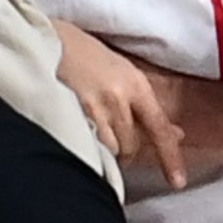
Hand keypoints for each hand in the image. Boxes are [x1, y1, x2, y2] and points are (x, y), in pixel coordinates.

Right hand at [54, 22, 187, 188]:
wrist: (44, 40)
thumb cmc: (82, 53)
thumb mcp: (121, 72)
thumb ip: (144, 105)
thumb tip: (175, 134)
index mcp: (134, 84)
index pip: (159, 128)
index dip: (170, 157)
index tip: (178, 181)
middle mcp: (116, 98)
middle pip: (131, 147)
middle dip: (125, 152)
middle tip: (112, 141)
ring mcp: (90, 109)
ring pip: (108, 151)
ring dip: (105, 153)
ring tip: (92, 136)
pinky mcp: (67, 116)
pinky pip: (85, 146)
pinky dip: (86, 148)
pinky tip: (78, 138)